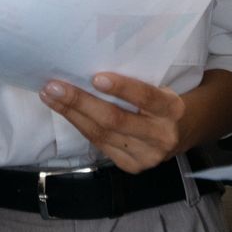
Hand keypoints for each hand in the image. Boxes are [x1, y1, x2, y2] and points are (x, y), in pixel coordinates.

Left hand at [39, 73, 188, 173]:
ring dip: (71, 114)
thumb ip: (136, 81)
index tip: (96, 77)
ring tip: (50, 96)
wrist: (180, 132)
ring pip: (101, 134)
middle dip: (81, 102)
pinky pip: (99, 144)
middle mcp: (162, 136)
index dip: (122, 88)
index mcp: (172, 109)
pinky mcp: (131, 166)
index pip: (146, 98)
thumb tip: (92, 66)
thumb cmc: (161, 101)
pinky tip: (63, 111)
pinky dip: (79, 125)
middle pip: (115, 120)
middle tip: (55, 85)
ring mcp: (146, 155)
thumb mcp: (160, 87)